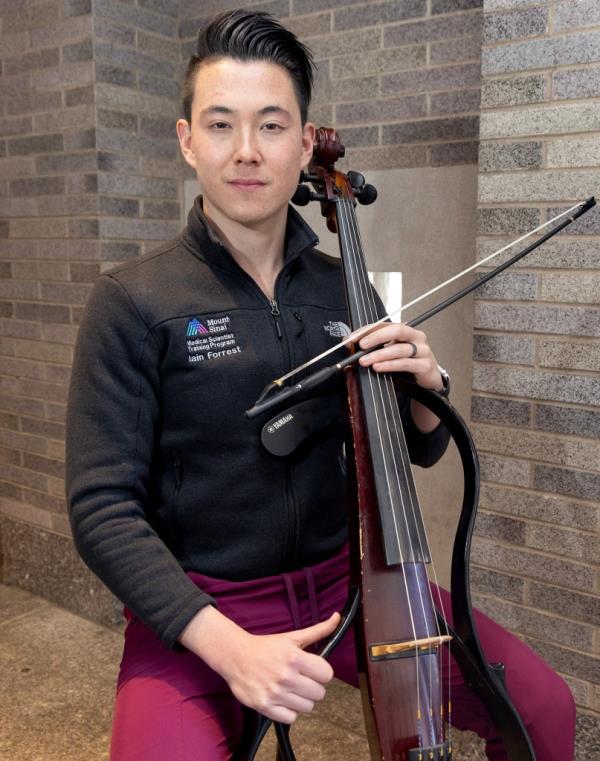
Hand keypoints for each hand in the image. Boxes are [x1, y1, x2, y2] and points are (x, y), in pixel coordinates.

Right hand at [179, 606, 339, 723]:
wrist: (235, 656)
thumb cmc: (265, 646)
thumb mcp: (292, 637)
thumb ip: (318, 630)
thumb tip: (337, 617)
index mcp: (295, 657)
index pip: (327, 674)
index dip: (321, 672)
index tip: (312, 669)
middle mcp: (286, 676)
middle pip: (319, 693)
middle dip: (312, 686)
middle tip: (301, 679)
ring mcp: (275, 693)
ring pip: (307, 707)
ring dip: (302, 699)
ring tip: (291, 689)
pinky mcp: (265, 706)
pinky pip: (291, 718)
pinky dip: (289, 711)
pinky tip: (282, 698)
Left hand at [356, 322, 442, 391]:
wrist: (427, 382)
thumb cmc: (407, 365)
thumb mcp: (389, 354)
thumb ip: (372, 348)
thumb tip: (349, 345)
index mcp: (405, 331)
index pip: (385, 324)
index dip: (368, 330)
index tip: (352, 337)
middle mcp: (416, 337)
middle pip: (396, 330)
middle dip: (376, 337)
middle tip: (361, 345)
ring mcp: (422, 351)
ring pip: (399, 349)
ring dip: (379, 355)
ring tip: (365, 361)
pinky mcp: (425, 365)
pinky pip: (405, 363)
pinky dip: (389, 365)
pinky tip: (378, 367)